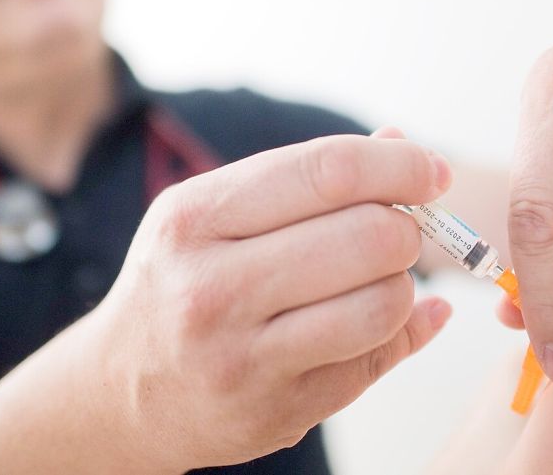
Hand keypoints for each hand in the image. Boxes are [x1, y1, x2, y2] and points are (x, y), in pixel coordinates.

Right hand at [89, 134, 452, 470]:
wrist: (120, 391)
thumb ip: (304, 178)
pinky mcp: (278, 411)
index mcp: (195, 218)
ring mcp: (243, 358)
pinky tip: (374, 321)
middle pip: (370, 236)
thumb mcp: (213, 215)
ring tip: (377, 281)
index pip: (328, 171)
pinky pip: (376, 359)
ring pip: (385, 304)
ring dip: (402, 286)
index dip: (400, 165)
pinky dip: (394, 332)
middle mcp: (211, 288)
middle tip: (397, 233)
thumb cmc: (182, 283)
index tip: (432, 170)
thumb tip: (400, 141)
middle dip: (406, 228)